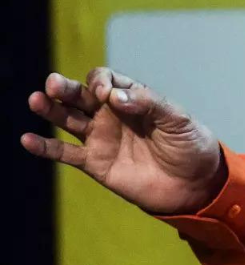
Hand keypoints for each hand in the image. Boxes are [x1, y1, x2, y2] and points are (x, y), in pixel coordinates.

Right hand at [21, 68, 225, 214]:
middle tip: (54, 84)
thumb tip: (114, 96)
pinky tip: (27, 139)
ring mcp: (101, 138)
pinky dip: (45, 147)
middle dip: (66, 88)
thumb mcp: (178, 119)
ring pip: (67, 119)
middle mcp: (112, 115)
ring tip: (37, 100)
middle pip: (80, 95)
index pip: (106, 80)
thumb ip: (148, 103)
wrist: (196, 184)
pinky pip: (65, 153)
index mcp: (133, 99)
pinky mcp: (95, 163)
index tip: (108, 94)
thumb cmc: (191, 146)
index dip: (102, 82)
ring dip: (51, 109)